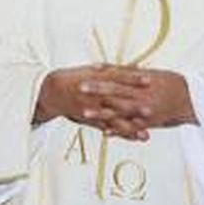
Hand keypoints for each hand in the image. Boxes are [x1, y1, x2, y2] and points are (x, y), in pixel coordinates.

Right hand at [33, 65, 193, 138]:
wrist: (52, 92)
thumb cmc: (75, 78)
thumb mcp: (93, 70)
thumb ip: (115, 70)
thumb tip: (136, 66)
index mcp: (96, 79)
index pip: (118, 78)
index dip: (133, 79)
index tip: (149, 81)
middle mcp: (95, 95)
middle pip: (117, 100)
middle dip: (134, 106)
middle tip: (151, 110)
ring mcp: (92, 109)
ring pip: (113, 119)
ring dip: (129, 126)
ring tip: (145, 132)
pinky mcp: (90, 120)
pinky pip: (106, 128)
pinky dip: (120, 134)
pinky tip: (133, 137)